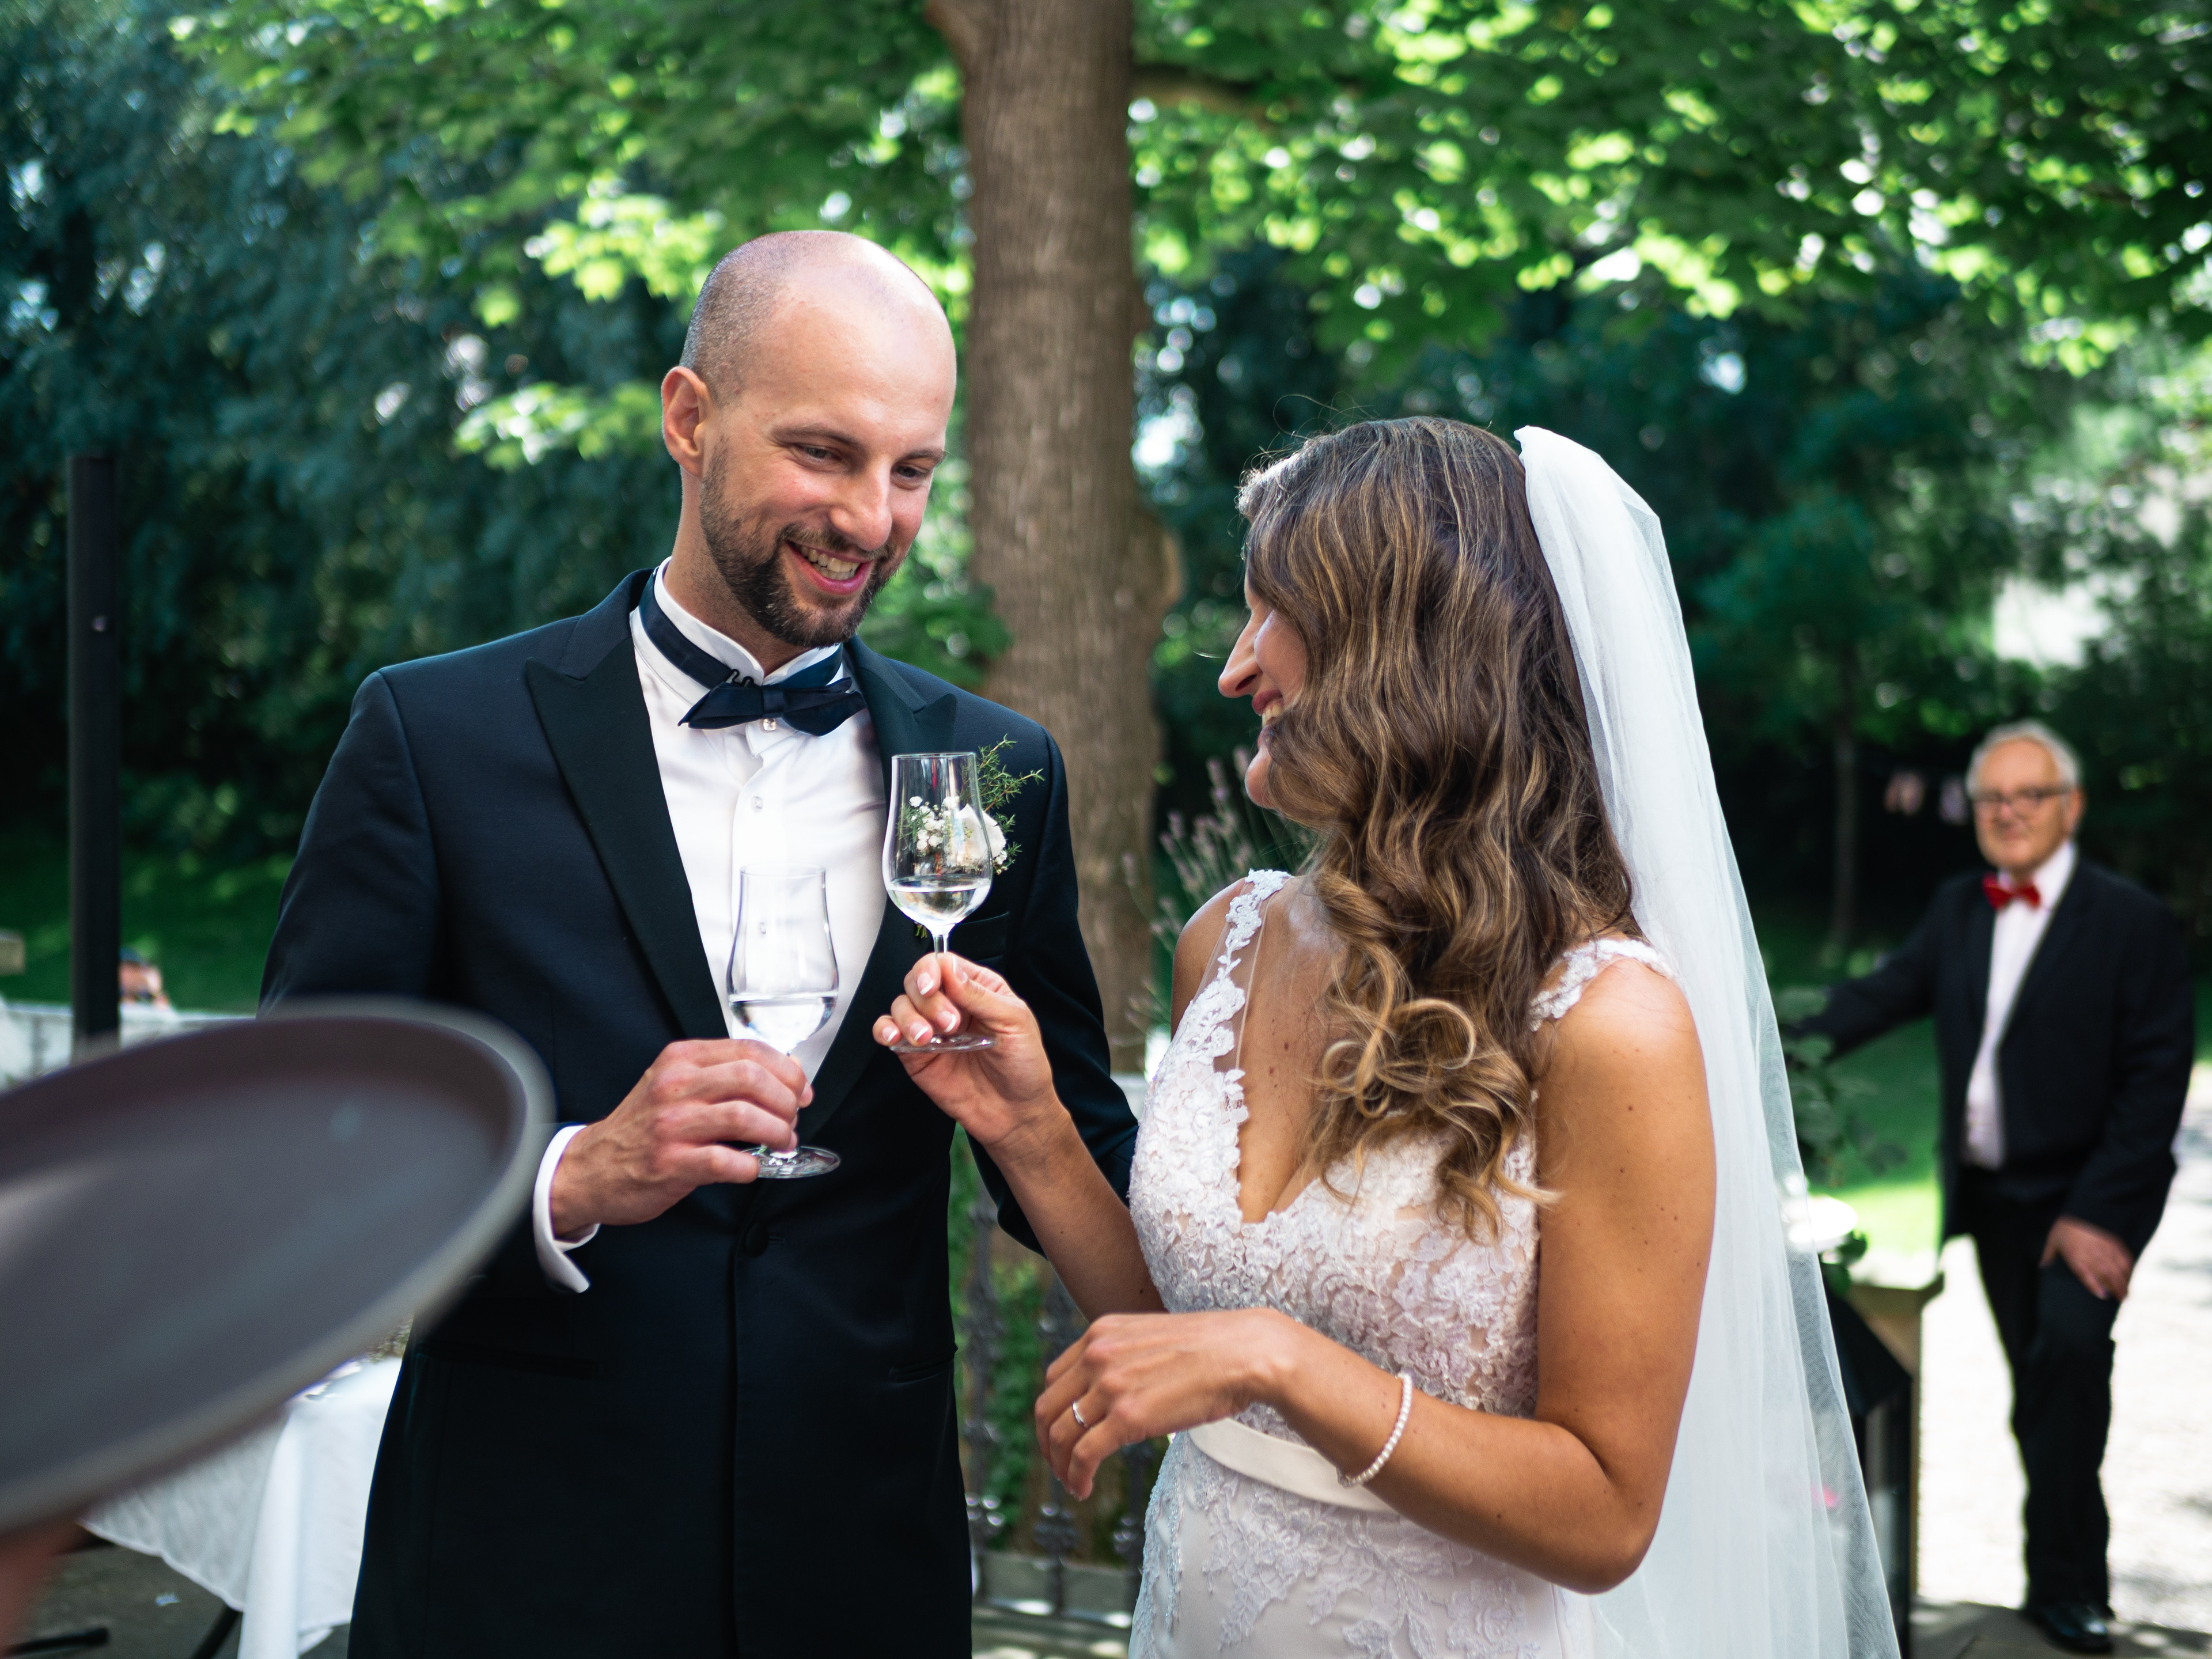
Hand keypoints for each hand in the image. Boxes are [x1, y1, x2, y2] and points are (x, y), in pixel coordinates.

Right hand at [548, 1040, 810, 1235]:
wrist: (590, 1168)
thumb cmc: (641, 1128)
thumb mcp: (676, 1084)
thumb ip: (726, 1074)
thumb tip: (788, 1072)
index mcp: (681, 1060)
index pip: (749, 1050)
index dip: (787, 1070)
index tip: (801, 1090)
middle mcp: (675, 1086)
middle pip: (752, 1078)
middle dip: (786, 1101)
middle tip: (792, 1119)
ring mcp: (672, 1125)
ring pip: (744, 1116)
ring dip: (776, 1133)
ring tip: (781, 1143)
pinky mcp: (670, 1163)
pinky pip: (726, 1161)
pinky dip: (751, 1166)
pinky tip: (752, 1167)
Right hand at [873, 954, 1058, 1154]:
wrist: (1015, 1113)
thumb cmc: (1024, 1066)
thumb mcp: (1014, 1021)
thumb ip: (979, 994)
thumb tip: (948, 969)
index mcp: (977, 988)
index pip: (943, 964)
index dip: (931, 970)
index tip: (932, 986)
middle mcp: (951, 1004)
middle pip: (917, 981)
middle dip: (927, 1000)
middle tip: (949, 1024)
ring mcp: (931, 1029)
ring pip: (900, 1004)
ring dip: (908, 1018)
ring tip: (927, 1038)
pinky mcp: (916, 1055)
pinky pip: (889, 1032)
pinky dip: (885, 1030)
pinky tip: (895, 1038)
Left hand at [1033, 1310, 1294, 1498]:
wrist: (1243, 1353)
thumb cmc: (1210, 1349)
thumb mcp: (1150, 1337)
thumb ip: (1123, 1355)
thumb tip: (1114, 1386)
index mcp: (1100, 1333)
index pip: (1053, 1378)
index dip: (1051, 1412)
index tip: (1061, 1434)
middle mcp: (1097, 1355)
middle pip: (1048, 1408)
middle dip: (1047, 1442)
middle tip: (1058, 1465)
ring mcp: (1110, 1385)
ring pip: (1061, 1435)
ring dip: (1060, 1466)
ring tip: (1072, 1483)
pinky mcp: (1128, 1417)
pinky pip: (1084, 1455)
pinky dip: (1076, 1477)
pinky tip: (1083, 1489)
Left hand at [2042, 1215, 2134, 1300]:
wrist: (2077, 1209)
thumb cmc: (2063, 1228)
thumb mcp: (2052, 1240)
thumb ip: (2048, 1255)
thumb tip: (2042, 1266)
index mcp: (2075, 1255)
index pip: (2086, 1273)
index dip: (2095, 1285)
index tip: (2103, 1296)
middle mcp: (2090, 1253)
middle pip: (2105, 1273)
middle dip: (2116, 1288)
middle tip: (2123, 1301)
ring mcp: (2103, 1247)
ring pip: (2116, 1267)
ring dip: (2123, 1281)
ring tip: (2128, 1294)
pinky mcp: (2112, 1242)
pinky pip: (2122, 1256)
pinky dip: (2128, 1266)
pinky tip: (2131, 1276)